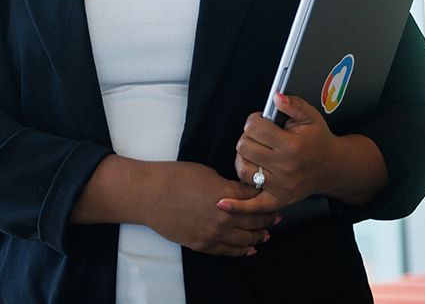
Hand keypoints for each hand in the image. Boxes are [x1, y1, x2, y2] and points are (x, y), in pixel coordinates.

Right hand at [142, 162, 277, 256]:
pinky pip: (229, 252)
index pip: (256, 200)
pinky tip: (249, 249)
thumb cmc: (174, 177)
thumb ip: (227, 186)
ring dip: (259, 236)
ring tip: (266, 234)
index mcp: (226, 196)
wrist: (149, 195)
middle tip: (276, 217)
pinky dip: (242, 251)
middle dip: (268, 219)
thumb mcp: (206, 173)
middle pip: (255, 221)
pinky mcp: (203, 245)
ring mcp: (214, 235)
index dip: (266, 199)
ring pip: (246, 240)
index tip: (272, 197)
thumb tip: (239, 193)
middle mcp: (224, 218)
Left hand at [230, 93, 339, 211]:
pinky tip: (223, 203)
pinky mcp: (278, 200)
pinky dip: (237, 205)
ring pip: (243, 169)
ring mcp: (280, 186)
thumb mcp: (310, 117)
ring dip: (244, 159)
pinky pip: (253, 205)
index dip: (254, 120)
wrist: (332, 167)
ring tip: (255, 154)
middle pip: (244, 146)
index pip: (254, 127)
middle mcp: (285, 168)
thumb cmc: (318, 141)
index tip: (261, 121)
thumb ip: (293, 103)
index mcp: (291, 146)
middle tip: (259, 137)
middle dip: (248, 137)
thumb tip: (276, 97)